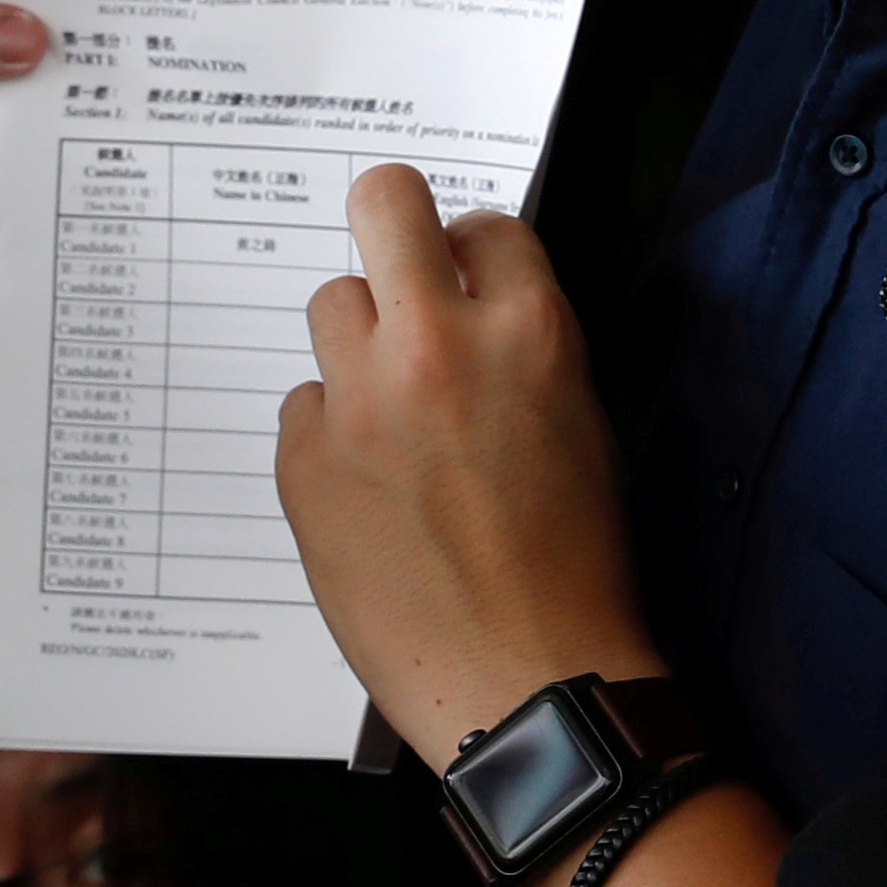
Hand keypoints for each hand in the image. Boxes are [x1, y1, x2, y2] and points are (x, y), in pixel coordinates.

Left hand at [277, 165, 641, 764]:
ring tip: (394, 419)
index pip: (483, 223)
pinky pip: (304, 405)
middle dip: (393, 223)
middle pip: (383, 201)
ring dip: (361, 346)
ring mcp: (360, 402)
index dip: (475, 260)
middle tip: (400, 274)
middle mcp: (437, 346)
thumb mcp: (582, 426)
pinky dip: (331, 435)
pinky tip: (371, 493)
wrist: (532, 685)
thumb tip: (470, 300)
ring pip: (333, 304)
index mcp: (529, 332)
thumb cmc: (577, 568)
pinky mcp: (304, 462)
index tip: (470, 291)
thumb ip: (523, 346)